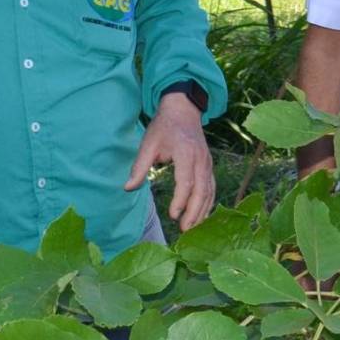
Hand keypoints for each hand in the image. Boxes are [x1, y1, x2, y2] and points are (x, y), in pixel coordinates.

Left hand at [126, 93, 216, 231]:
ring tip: (192, 227)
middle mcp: (202, 159)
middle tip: (184, 230)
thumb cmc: (164, 127)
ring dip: (202, 211)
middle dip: (194, 212)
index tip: (172, 216)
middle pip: (202, 190)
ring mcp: (208, 163)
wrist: (183, 110)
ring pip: (209, 191)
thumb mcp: (148, 144)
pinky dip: (208, 203)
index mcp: (186, 153)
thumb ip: (139, 167)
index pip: (186, 182)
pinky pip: (211, 187)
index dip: (181, 201)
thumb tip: (128, 188)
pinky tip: (201, 215)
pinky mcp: (209, 166)